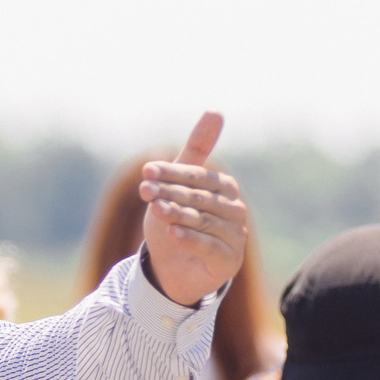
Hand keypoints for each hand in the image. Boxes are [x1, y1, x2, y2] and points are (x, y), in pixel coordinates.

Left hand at [138, 113, 248, 307]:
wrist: (173, 270)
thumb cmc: (176, 221)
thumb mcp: (178, 186)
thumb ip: (195, 151)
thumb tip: (216, 109)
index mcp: (224, 188)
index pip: (198, 177)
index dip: (172, 173)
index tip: (146, 171)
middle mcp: (234, 210)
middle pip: (199, 198)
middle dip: (170, 193)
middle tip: (144, 190)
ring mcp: (235, 236)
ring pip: (202, 221)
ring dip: (177, 214)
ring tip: (156, 210)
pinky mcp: (229, 261)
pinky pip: (209, 247)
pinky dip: (191, 239)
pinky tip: (173, 233)